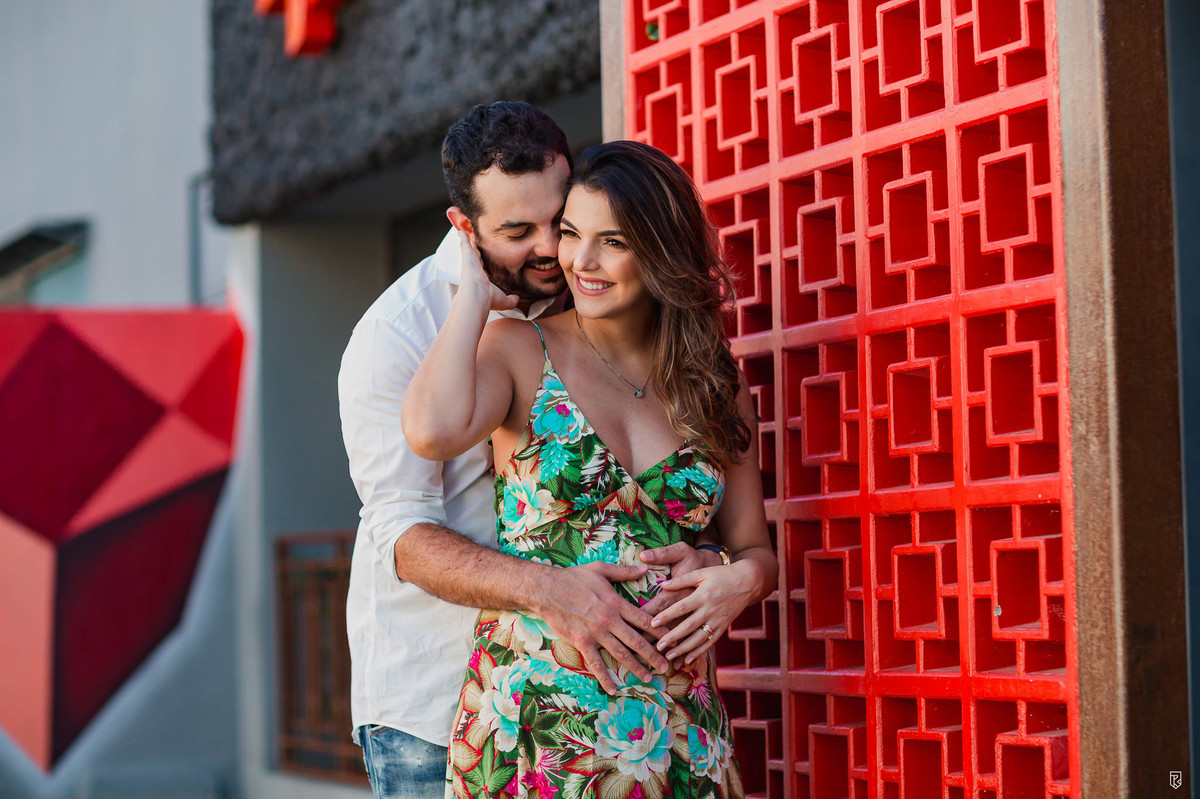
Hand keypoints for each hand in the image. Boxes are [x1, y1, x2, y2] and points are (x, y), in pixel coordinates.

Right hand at [456, 230, 518, 310]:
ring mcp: (470, 262)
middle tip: (474, 242)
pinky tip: (461, 231)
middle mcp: (474, 269)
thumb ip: (511, 299)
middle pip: (475, 256)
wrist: (478, 295)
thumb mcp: (504, 300)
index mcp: (481, 278)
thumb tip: (517, 299)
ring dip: (468, 241)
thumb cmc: (489, 299)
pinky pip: (465, 243)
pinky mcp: (467, 255)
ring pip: (469, 248)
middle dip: (474, 249)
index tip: (482, 260)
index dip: (482, 263)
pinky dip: (463, 237)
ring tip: (466, 233)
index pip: (482, 268)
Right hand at [532, 561, 668, 692]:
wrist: (547, 590)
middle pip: (637, 641)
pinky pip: (595, 663)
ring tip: (648, 678)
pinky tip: (614, 688)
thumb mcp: (601, 569)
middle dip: (653, 655)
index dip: (660, 630)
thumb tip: (645, 567)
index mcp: (616, 603)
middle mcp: (609, 621)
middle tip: (666, 666)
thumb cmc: (573, 577)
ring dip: (636, 668)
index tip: (672, 638)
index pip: (644, 619)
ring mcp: (596, 633)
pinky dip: (605, 677)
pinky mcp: (582, 642)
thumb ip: (624, 571)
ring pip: (621, 654)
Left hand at [649, 561, 761, 668]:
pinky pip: (710, 642)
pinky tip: (688, 659)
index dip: (667, 616)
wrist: (748, 582)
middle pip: (688, 627)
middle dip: (672, 638)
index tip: (653, 624)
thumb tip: (662, 585)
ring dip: (683, 649)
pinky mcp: (723, 628)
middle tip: (657, 647)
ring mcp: (718, 621)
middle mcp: (710, 610)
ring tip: (669, 657)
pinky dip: (699, 652)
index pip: (681, 608)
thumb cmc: (722, 575)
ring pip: (698, 639)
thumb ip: (682, 580)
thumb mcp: (702, 573)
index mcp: (703, 596)